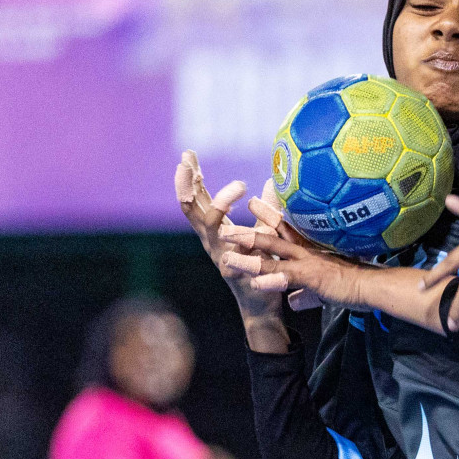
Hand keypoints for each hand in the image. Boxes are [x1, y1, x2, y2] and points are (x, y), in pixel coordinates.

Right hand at [176, 151, 279, 321]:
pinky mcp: (237, 272)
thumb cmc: (259, 263)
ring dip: (222, 203)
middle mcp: (212, 241)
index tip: (187, 155)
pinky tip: (257, 227)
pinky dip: (247, 240)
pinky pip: (239, 253)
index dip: (189, 177)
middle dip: (186, 185)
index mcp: (214, 230)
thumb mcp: (262, 231)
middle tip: (187, 165)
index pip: (196, 199)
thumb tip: (272, 179)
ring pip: (211, 227)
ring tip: (241, 185)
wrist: (260, 303)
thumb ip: (263, 208)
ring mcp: (221, 256)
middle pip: (191, 209)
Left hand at [218, 225, 367, 307]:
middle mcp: (306, 252)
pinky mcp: (313, 278)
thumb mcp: (324, 289)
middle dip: (246, 235)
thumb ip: (305, 293)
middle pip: (271, 239)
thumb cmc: (354, 284)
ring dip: (248, 257)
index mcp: (309, 251)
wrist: (373, 285)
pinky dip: (271, 280)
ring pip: (272, 257)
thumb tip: (292, 301)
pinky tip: (256, 284)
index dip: (267, 218)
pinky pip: (288, 278)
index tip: (252, 203)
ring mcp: (308, 263)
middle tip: (224, 229)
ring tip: (227, 258)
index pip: (285, 230)